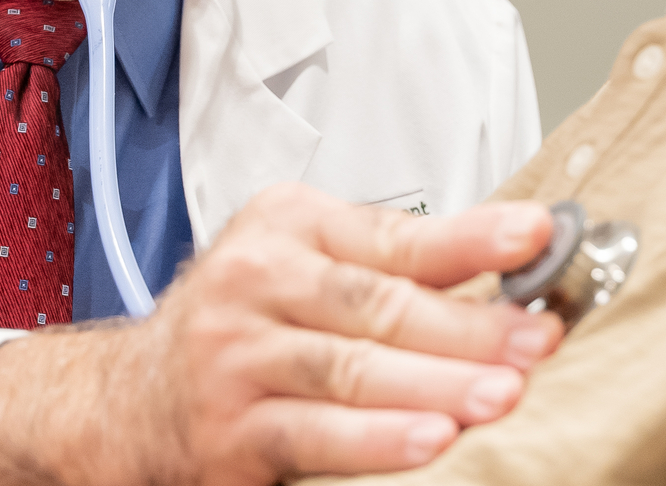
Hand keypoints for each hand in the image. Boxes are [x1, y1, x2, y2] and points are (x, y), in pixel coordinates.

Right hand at [0, 185, 562, 485]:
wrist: (128, 396)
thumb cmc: (243, 325)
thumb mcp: (307, 266)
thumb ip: (396, 266)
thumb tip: (514, 269)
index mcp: (286, 227)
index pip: (395, 234)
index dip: (471, 239)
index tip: (537, 237)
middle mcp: (256, 281)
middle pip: (379, 303)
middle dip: (470, 324)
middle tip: (537, 337)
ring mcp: (237, 357)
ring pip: (352, 369)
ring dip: (437, 383)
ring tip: (502, 390)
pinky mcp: (229, 430)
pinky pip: (315, 433)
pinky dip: (378, 439)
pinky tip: (431, 439)